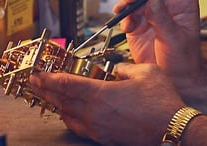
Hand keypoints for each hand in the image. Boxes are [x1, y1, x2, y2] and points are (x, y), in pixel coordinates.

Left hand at [29, 63, 184, 145]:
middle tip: (34, 82)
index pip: (66, 84)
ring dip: (56, 104)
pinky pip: (78, 127)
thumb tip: (117, 69)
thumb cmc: (161, 102)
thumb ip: (126, 68)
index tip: (37, 73)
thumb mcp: (146, 72)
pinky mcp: (104, 138)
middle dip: (46, 90)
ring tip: (49, 96)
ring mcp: (98, 128)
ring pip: (68, 115)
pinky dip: (69, 118)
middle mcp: (94, 113)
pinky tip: (69, 114)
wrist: (171, 130)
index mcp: (101, 94)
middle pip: (62, 100)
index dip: (49, 78)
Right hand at [114, 0, 201, 77]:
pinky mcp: (138, 24)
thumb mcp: (175, 40)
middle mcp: (167, 4)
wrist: (174, 79)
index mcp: (184, 4)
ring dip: (128, 0)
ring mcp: (151, 13)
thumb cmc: (184, 59)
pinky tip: (126, 26)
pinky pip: (127, 13)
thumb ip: (163, 20)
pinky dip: (124, 16)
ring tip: (123, 9)